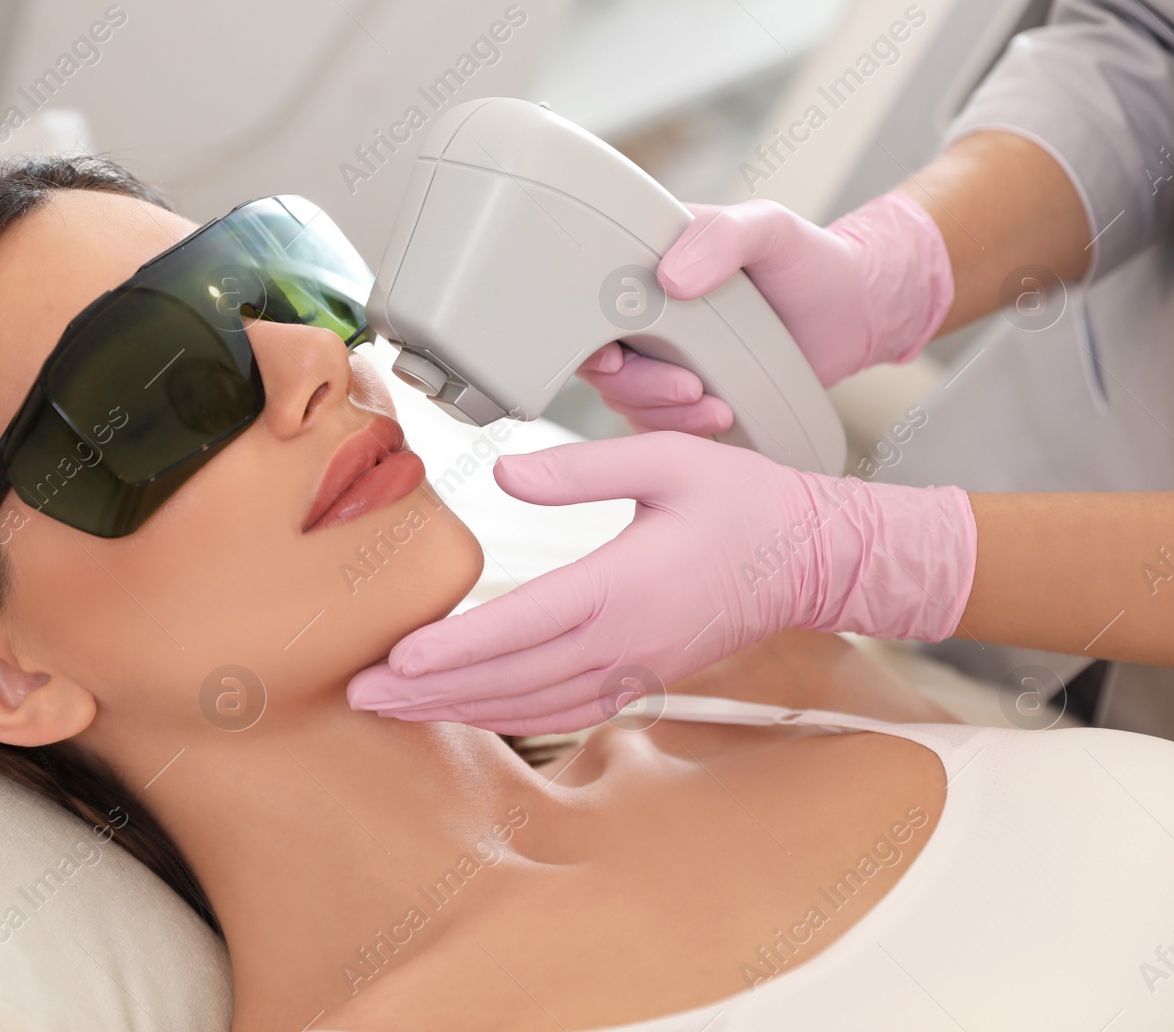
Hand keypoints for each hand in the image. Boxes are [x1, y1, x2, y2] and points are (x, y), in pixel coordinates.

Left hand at [347, 432, 974, 735]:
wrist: (815, 559)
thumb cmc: (746, 503)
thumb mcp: (671, 460)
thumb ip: (584, 467)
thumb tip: (506, 475)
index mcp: (622, 586)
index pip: (518, 626)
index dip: (451, 649)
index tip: (392, 661)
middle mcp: (622, 641)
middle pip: (508, 679)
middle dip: (428, 692)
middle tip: (358, 696)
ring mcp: (632, 668)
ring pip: (529, 704)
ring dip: (458, 709)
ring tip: (394, 710)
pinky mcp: (640, 677)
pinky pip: (562, 709)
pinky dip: (507, 714)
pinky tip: (468, 710)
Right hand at [574, 191, 953, 432]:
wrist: (852, 314)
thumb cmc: (810, 262)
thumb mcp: (770, 228)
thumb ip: (723, 235)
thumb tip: (671, 276)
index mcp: (646, 265)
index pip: (585, 304)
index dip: (585, 339)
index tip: (613, 360)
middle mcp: (645, 314)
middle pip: (601, 364)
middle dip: (639, 386)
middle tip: (686, 386)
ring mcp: (663, 358)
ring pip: (627, 401)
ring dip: (665, 412)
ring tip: (714, 405)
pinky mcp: (685, 397)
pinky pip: (659, 425)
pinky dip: (684, 430)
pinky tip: (721, 417)